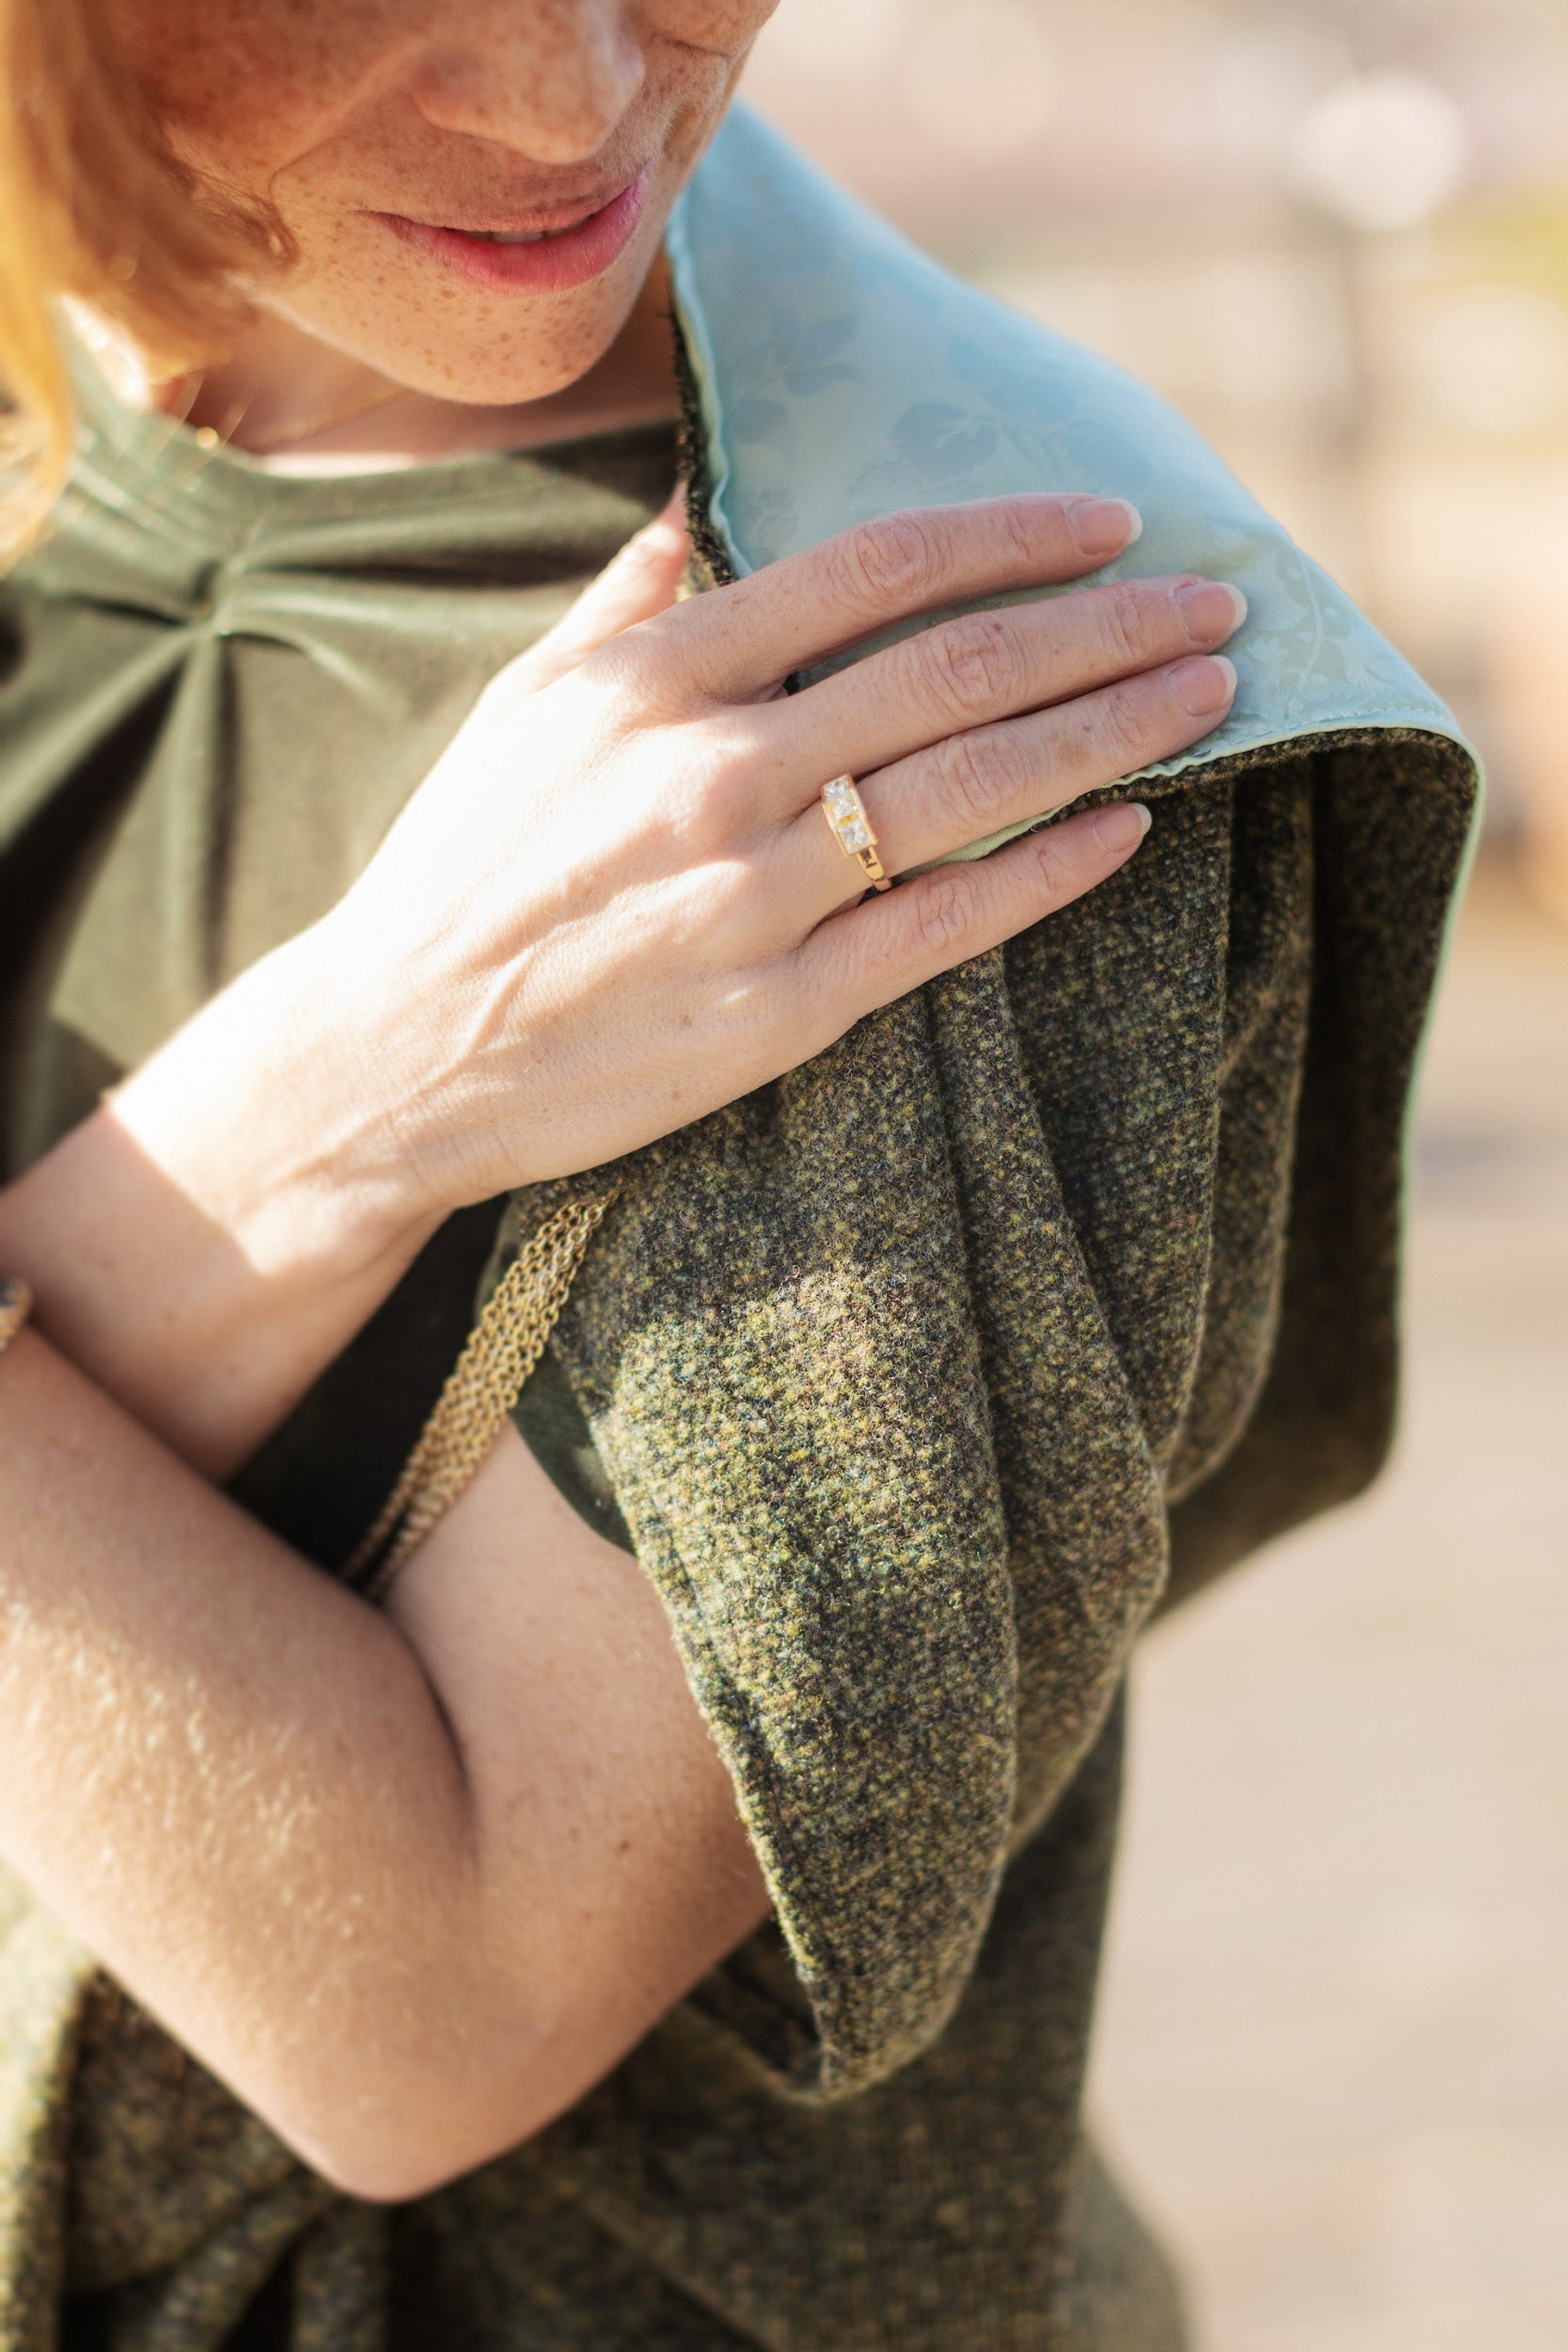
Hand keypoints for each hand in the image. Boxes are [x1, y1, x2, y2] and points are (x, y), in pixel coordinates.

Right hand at [313, 490, 1242, 1216]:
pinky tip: (1130, 828)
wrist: (395, 1053)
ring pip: (976, 786)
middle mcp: (711, 771)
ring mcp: (752, 895)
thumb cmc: (461, 869)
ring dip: (1116, 730)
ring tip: (1211, 693)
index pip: (874, 568)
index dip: (1012, 532)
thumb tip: (709, 495)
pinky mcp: (779, 1011)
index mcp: (651, 679)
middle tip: (1220, 602)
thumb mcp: (523, 705)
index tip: (1109, 519)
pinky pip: (947, 926)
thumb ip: (631, 599)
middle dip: (1112, 625)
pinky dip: (1049, 868)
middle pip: (960, 668)